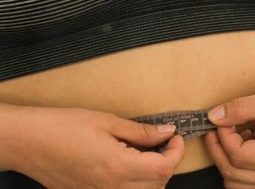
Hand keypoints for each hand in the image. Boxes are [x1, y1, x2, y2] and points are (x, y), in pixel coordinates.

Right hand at [7, 106, 183, 188]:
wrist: (28, 142)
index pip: (165, 168)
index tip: (174, 138)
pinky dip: (133, 185)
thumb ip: (141, 132)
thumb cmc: (62, 127)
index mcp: (119, 166)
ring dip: (152, 177)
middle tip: (162, 145)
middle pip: (157, 185)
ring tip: (145, 155)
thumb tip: (167, 132)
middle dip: (167, 164)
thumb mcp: (107, 122)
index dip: (176, 152)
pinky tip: (126, 166)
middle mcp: (111, 187)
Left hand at [201, 75, 254, 188]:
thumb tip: (214, 117)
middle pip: (232, 173)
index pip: (237, 156)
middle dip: (218, 150)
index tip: (221, 119)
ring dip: (227, 161)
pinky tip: (245, 142)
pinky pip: (248, 180)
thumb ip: (242, 109)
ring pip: (236, 182)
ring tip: (232, 136)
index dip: (222, 137)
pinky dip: (238, 165)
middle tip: (217, 127)